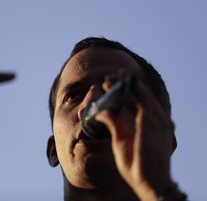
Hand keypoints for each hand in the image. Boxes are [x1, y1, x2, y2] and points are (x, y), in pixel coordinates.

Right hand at [96, 76, 175, 199]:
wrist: (155, 184)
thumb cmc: (136, 168)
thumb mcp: (121, 146)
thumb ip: (114, 124)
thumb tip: (100, 111)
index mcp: (151, 124)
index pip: (138, 95)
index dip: (122, 86)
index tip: (108, 81)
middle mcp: (161, 120)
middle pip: (142, 94)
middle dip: (124, 85)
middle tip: (107, 81)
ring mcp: (163, 122)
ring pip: (146, 99)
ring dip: (130, 91)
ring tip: (113, 87)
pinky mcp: (162, 126)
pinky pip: (149, 107)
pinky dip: (136, 100)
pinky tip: (124, 99)